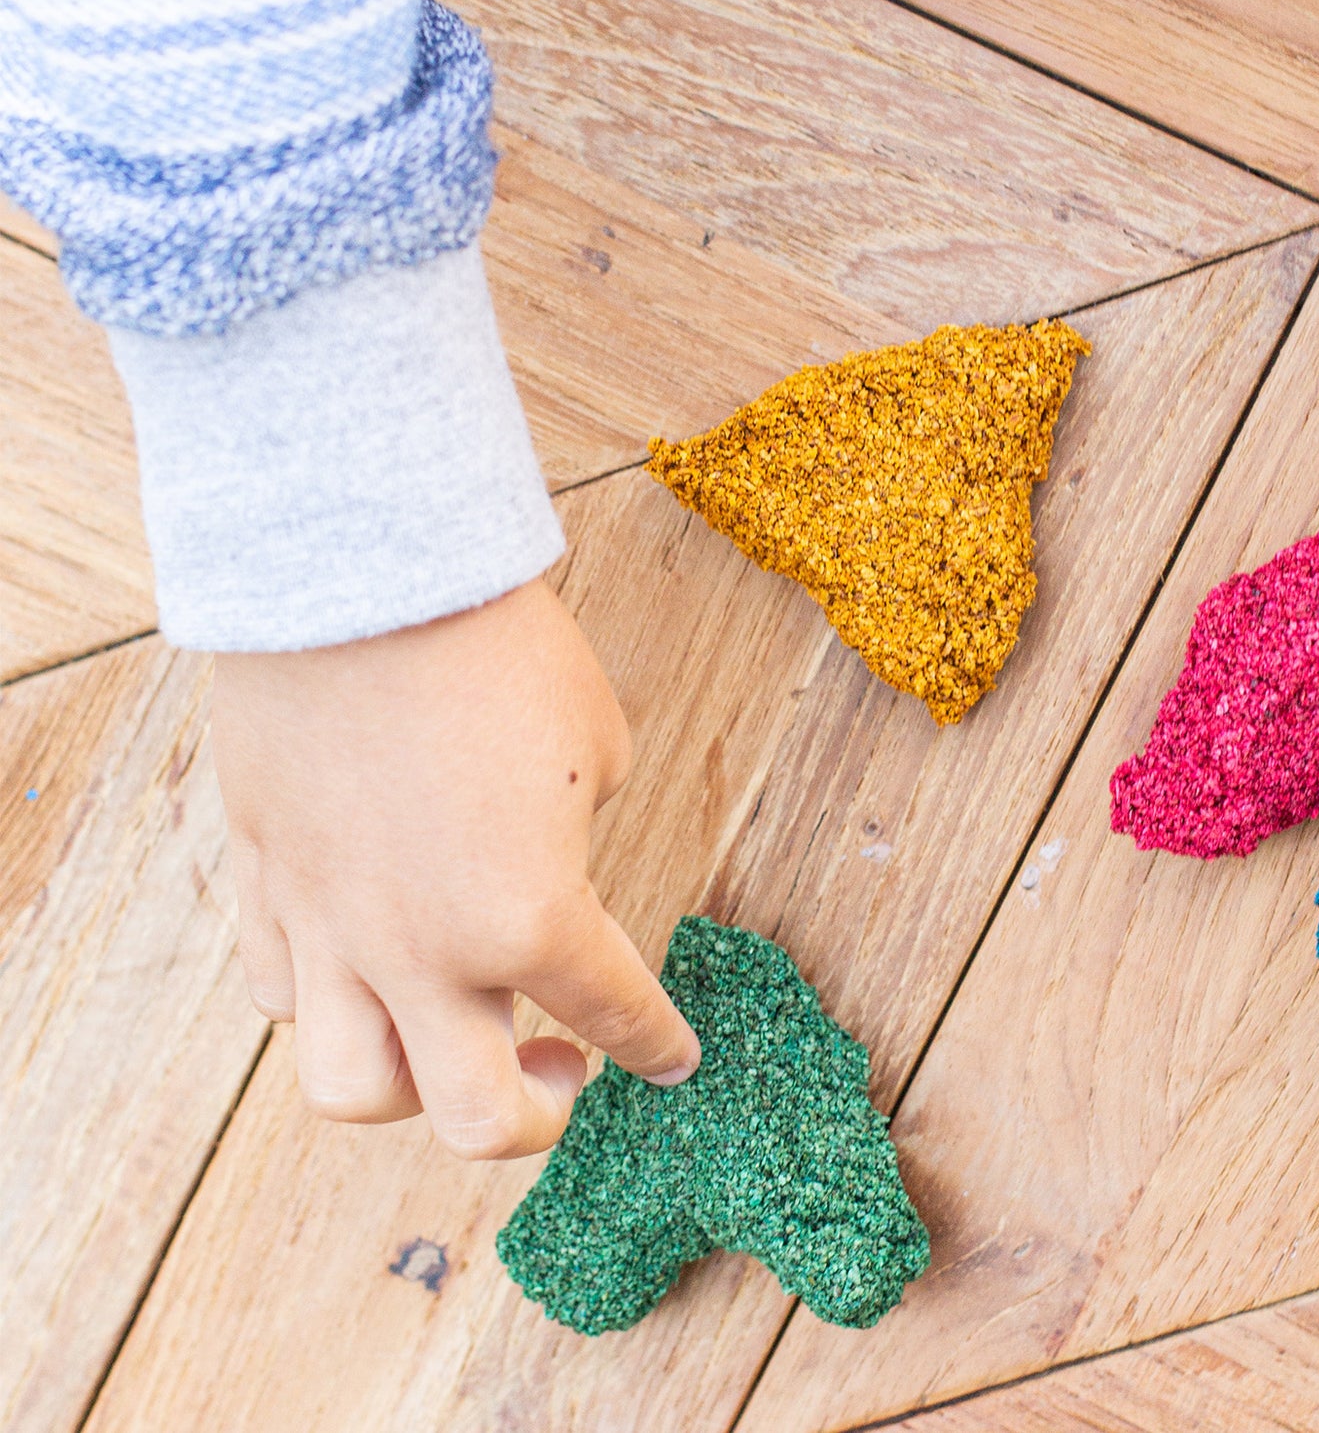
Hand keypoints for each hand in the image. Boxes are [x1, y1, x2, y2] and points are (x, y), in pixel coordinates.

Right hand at [213, 579, 699, 1158]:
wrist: (363, 576)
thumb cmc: (500, 650)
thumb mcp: (595, 747)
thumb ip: (576, 839)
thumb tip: (544, 869)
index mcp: (530, 918)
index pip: (612, 1013)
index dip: (656, 1045)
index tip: (673, 1059)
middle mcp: (425, 953)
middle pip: (477, 1121)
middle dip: (540, 1118)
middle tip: (566, 1070)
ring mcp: (332, 929)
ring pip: (355, 1092)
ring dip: (417, 1092)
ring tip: (455, 1043)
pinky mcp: (265, 885)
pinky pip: (284, 992)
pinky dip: (331, 1002)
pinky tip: (371, 965)